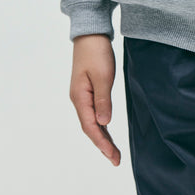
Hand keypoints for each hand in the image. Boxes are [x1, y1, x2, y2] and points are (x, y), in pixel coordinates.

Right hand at [70, 34, 120, 164]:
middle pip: (90, 128)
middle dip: (102, 145)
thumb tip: (104, 122)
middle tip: (116, 160)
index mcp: (79, 97)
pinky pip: (94, 113)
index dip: (102, 143)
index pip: (91, 126)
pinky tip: (107, 131)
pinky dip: (101, 125)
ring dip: (102, 137)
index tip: (113, 156)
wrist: (90, 34)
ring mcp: (82, 96)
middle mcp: (78, 99)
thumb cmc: (96, 52)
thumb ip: (103, 100)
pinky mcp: (88, 91)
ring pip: (92, 122)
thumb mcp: (103, 75)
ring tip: (113, 152)